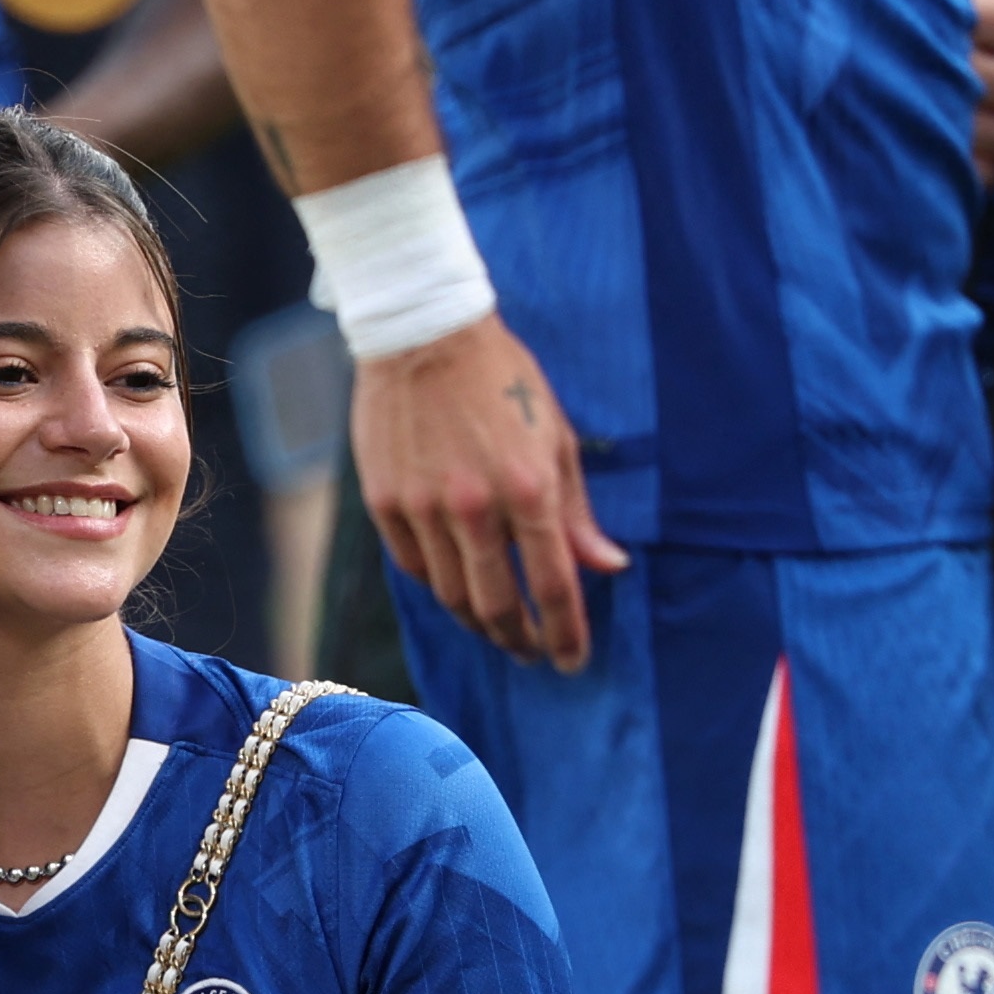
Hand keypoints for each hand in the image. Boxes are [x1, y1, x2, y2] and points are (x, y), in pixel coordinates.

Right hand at [350, 311, 624, 670]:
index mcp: (528, 488)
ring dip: (480, 625)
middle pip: (497, 607)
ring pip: (453, 597)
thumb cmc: (501, 378)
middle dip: (522, 641)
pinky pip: (415, 568)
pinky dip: (441, 587)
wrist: (422, 332)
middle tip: (534, 654)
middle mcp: (474, 507)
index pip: (553, 586)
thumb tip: (609, 566)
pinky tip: (458, 588)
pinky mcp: (385, 502)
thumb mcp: (555, 437)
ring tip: (499, 630)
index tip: (573, 661)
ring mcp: (423, 507)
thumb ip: (577, 512)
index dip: (567, 634)